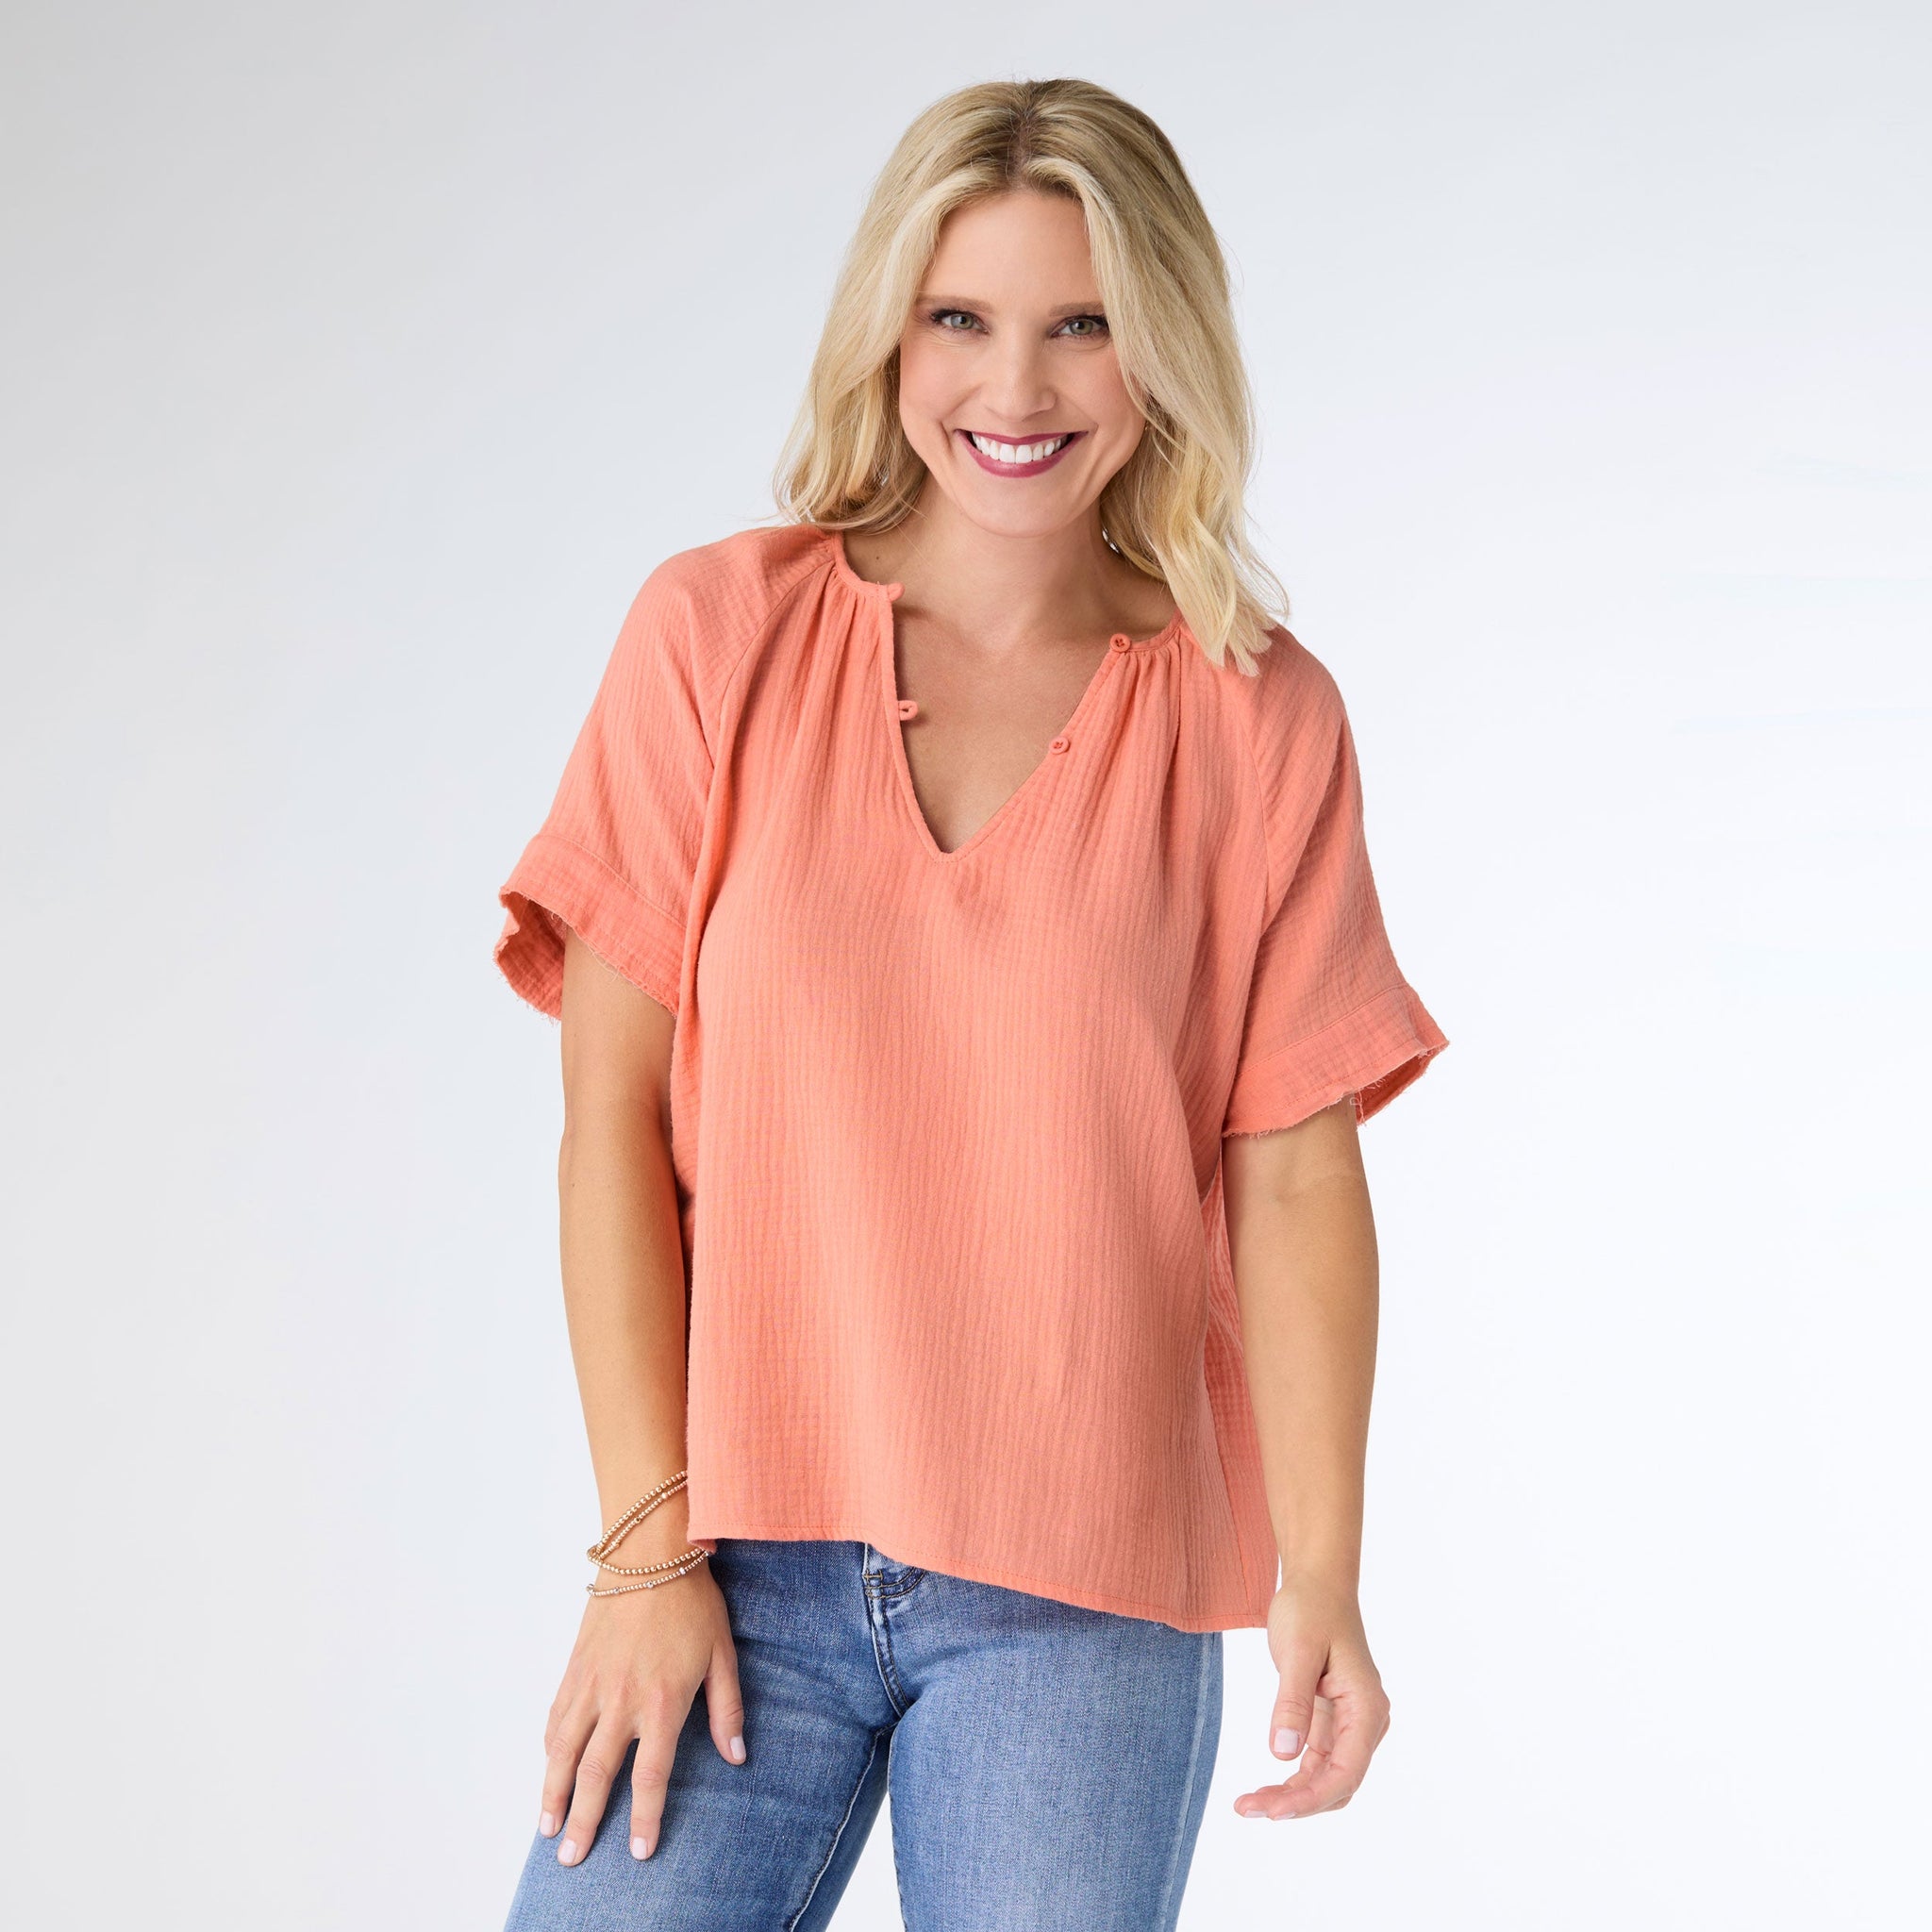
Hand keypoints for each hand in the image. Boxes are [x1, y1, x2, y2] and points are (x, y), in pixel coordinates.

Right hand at [539, 1555, 745, 1864]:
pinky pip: (556, 1718)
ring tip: (548, 1829)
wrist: (647, 1554)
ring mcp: (592, 1685)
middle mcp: (620, 1701)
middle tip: (571, 1859)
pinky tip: (550, 1768)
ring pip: (565, 1752)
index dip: (645, 1817)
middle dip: (585, 1821)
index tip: (638, 1852)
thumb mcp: (722, 1653)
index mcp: (662, 1703)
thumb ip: (727, 1708)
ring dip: (554, 1794)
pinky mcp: (574, 1668)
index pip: (650, 1775)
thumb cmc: (691, 1602)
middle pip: (597, 1775)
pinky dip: (550, 1749)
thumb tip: (736, 1756)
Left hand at [1234, 1574, 1389, 1819]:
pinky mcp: (1331, 1720)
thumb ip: (1292, 1703)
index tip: (1272, 1811)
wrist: (1317, 1581)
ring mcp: (1350, 1723)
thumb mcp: (1297, 1651)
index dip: (1309, 1798)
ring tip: (1250, 1803)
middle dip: (1296, 1803)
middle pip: (1338, 1783)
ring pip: (1327, 1778)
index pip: (1345, 1771)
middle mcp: (1365, 1722)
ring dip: (1293, 1796)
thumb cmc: (1310, 1608)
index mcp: (1366, 1708)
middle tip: (1248, 1808)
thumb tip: (1283, 1755)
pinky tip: (1266, 1787)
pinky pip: (1317, 1763)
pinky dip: (1294, 1779)